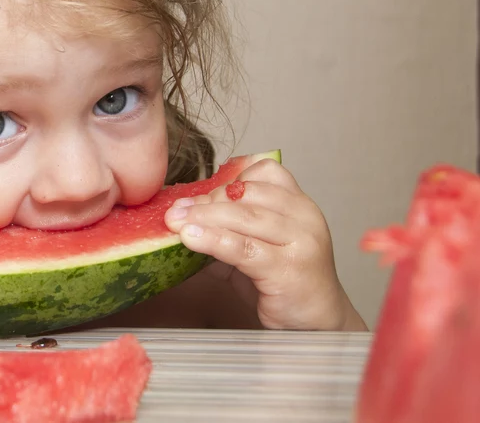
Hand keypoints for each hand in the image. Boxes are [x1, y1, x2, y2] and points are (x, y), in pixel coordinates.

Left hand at [164, 158, 366, 330]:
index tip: (197, 196)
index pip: (264, 171)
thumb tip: (181, 216)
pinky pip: (244, 248)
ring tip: (175, 223)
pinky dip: (213, 240)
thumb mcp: (256, 244)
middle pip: (248, 194)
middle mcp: (305, 216)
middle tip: (176, 212)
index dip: (226, 180)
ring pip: (244, 217)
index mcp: (298, 202)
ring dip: (204, 217)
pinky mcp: (289, 269)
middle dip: (207, 201)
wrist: (317, 321)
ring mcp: (301, 241)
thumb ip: (228, 226)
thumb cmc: (284, 279)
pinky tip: (190, 238)